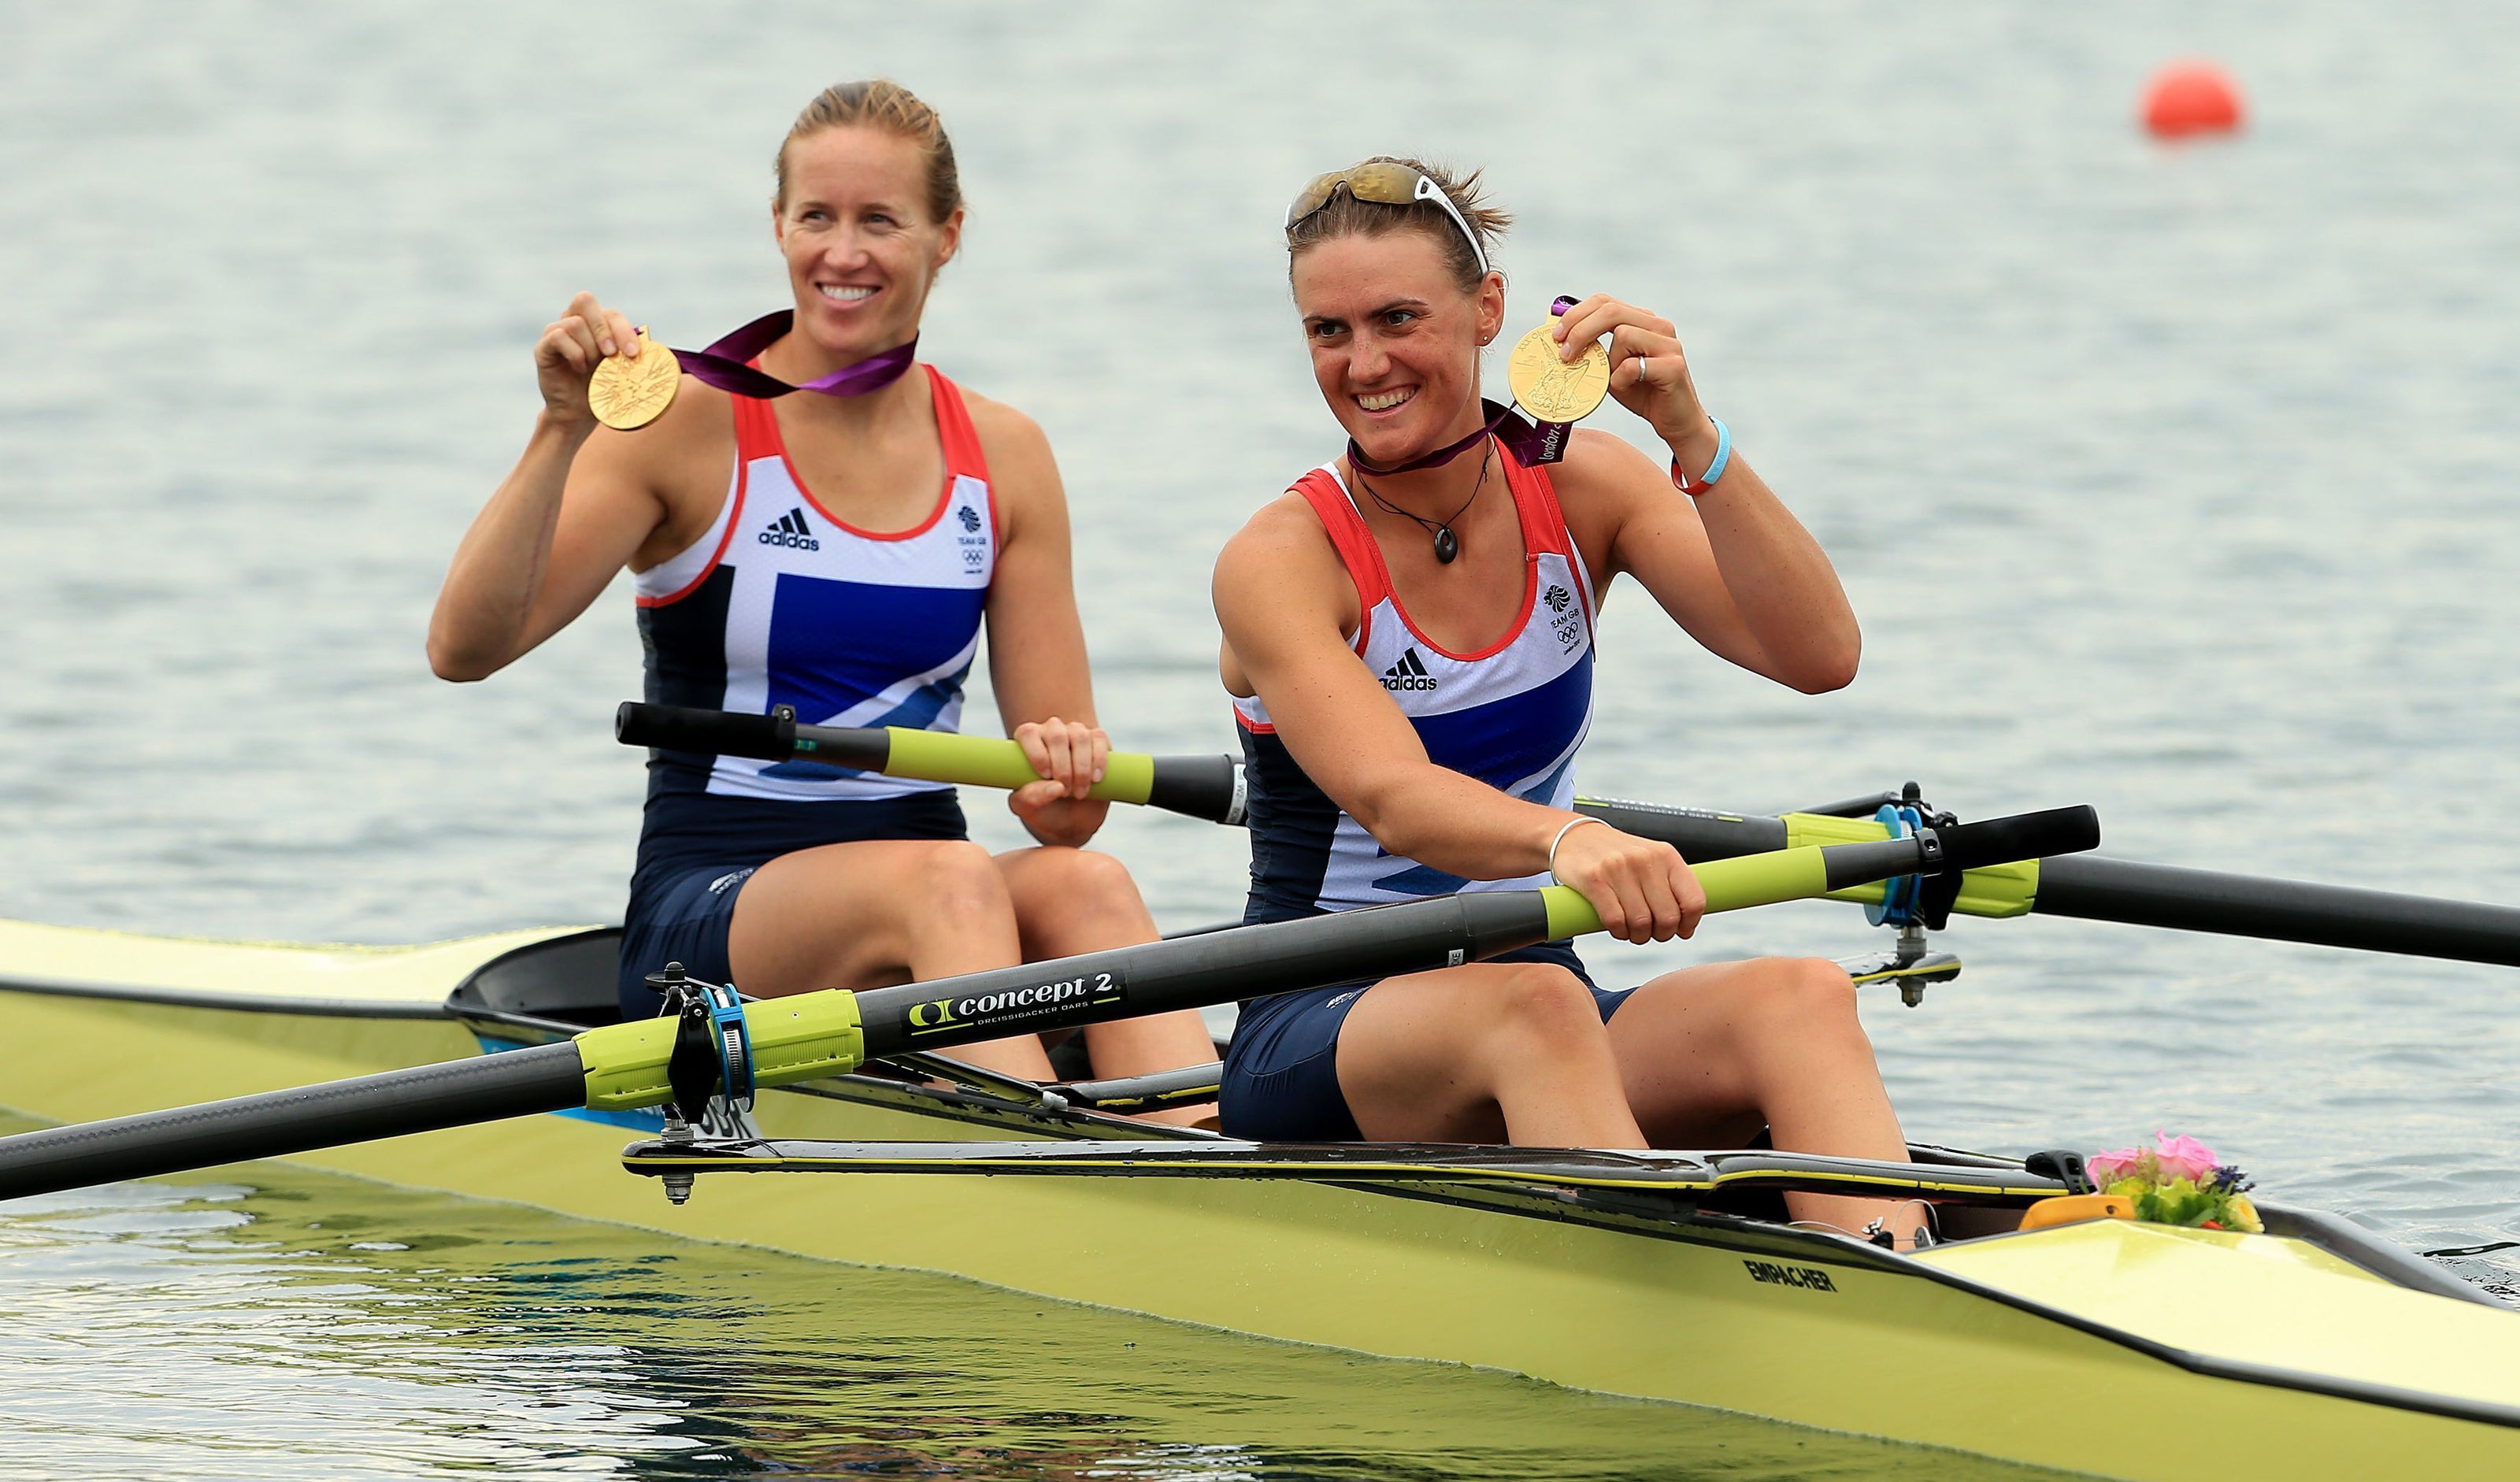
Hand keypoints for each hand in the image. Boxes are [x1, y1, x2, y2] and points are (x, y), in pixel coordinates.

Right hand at [535, 291, 641, 425]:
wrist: (578, 413)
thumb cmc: (604, 390)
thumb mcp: (624, 371)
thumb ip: (635, 354)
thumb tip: (661, 350)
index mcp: (597, 323)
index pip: (610, 313)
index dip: (623, 330)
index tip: (633, 354)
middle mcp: (574, 321)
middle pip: (585, 300)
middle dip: (603, 328)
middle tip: (611, 354)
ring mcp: (556, 331)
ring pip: (574, 323)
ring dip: (589, 347)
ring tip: (592, 368)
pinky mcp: (543, 346)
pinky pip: (558, 336)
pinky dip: (574, 353)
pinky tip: (579, 368)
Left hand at [1007, 715, 1111, 846]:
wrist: (1072, 818)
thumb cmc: (1044, 807)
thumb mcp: (1028, 809)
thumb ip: (1031, 799)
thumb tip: (1056, 787)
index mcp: (1027, 741)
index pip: (1028, 733)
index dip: (1037, 754)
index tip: (1046, 776)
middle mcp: (1050, 731)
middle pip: (1056, 735)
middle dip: (1063, 767)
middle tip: (1065, 792)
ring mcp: (1075, 732)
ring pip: (1080, 736)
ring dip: (1081, 768)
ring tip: (1080, 792)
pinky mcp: (1097, 739)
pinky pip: (1099, 739)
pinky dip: (1099, 760)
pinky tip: (1095, 779)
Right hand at [1546, 818, 1704, 944]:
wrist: (1576, 836)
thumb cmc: (1618, 855)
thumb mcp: (1651, 859)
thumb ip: (1670, 887)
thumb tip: (1686, 928)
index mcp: (1666, 855)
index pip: (1694, 900)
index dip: (1689, 923)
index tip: (1680, 931)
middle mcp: (1645, 859)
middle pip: (1668, 917)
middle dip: (1661, 934)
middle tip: (1651, 933)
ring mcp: (1618, 868)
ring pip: (1641, 922)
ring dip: (1638, 936)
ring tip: (1632, 932)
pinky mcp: (1593, 879)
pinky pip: (1615, 920)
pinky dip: (1618, 932)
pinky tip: (1617, 928)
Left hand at [1551, 293, 1719, 468]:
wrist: (1676, 421)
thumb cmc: (1641, 393)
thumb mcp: (1611, 368)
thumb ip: (1594, 351)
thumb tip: (1559, 340)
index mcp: (1643, 321)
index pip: (1605, 302)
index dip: (1576, 314)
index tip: (1556, 336)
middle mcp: (1659, 326)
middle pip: (1611, 311)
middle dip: (1580, 330)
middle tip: (1564, 354)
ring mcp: (1669, 344)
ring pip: (1624, 335)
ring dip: (1609, 363)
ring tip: (1615, 381)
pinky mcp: (1673, 366)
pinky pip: (1632, 366)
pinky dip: (1621, 380)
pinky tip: (1629, 389)